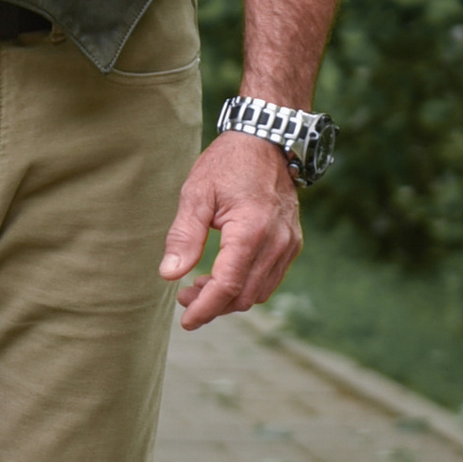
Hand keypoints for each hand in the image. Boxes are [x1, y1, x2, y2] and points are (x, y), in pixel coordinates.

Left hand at [160, 133, 302, 331]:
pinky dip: (246, 286)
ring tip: (199, 286)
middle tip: (184, 295)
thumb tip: (169, 274)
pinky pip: (270, 279)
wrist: (266, 141)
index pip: (228, 285)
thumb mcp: (196, 194)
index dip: (205, 308)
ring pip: (259, 292)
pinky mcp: (293, 243)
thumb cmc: (227, 164)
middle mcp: (277, 242)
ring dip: (229, 298)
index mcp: (251, 231)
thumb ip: (184, 236)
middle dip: (213, 304)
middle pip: (244, 295)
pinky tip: (223, 275)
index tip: (185, 321)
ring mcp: (289, 244)